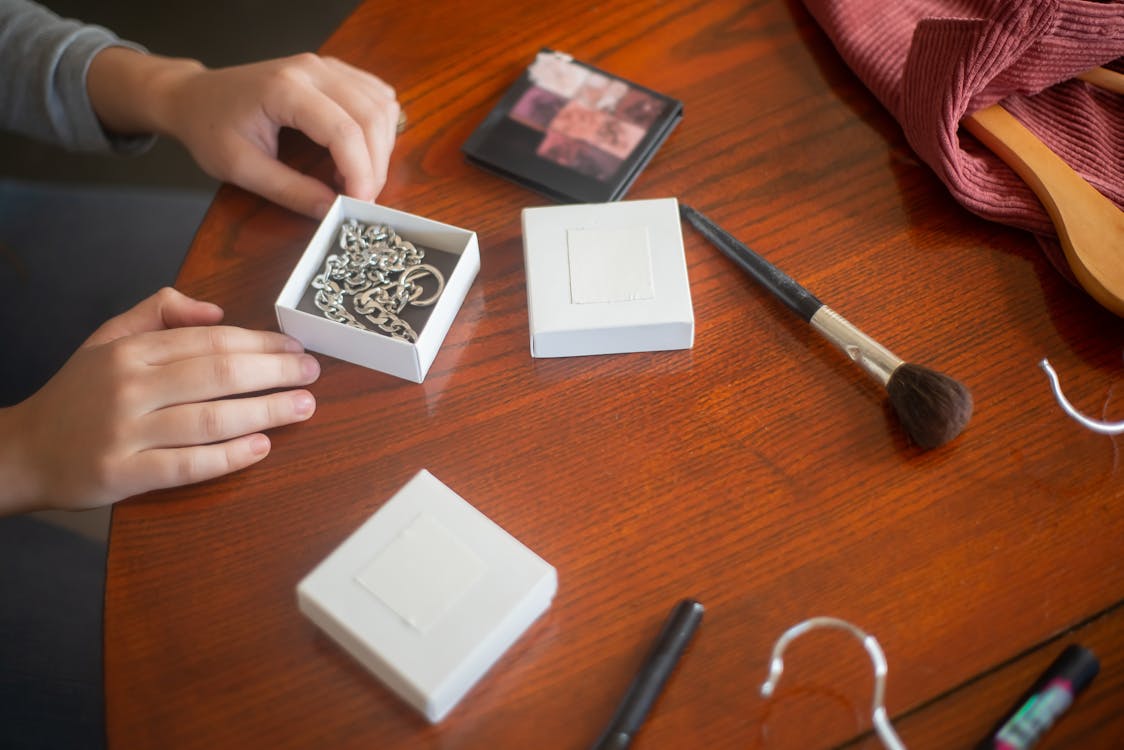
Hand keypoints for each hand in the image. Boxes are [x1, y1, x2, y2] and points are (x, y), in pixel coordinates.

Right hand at [0, 288, 319, 513]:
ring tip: (303, 407)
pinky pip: (187, 464)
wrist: (22, 452)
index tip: (295, 347)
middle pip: (217, 375)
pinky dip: (229, 457)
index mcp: (131, 350)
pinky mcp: (123, 474)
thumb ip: (158, 314)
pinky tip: (262, 447)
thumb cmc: (78, 395)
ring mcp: (126, 432)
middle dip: (274, 373)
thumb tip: (216, 310)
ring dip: (265, 412)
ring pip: (209, 419)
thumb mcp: (108, 338)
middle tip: (312, 373)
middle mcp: (129, 386)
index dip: (260, 344)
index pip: (209, 341)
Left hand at [89, 50, 399, 217]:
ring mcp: (326, 66)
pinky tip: (363, 150)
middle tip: (362, 199)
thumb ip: (289, 191)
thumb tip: (332, 212)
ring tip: (358, 177)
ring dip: (382, 148)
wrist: (195, 96)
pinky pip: (377, 96)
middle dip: (375, 166)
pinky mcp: (334, 71)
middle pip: (371, 117)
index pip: (344, 131)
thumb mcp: (241, 169)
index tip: (360, 205)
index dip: (361, 172)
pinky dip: (380, 128)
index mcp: (285, 89)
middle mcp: (312, 69)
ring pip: (381, 106)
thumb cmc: (211, 129)